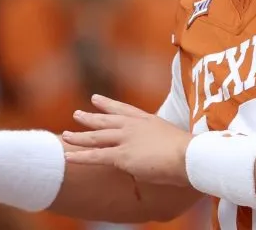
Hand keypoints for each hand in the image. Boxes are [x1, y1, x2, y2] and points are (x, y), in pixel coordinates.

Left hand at [62, 95, 191, 186]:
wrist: (188, 155)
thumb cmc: (189, 151)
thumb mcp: (175, 140)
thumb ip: (162, 143)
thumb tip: (159, 153)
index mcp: (148, 120)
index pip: (124, 109)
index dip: (109, 105)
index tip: (96, 99)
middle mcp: (134, 126)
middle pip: (107, 120)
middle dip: (91, 117)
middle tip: (77, 113)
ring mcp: (126, 139)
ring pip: (96, 137)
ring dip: (79, 136)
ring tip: (65, 135)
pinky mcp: (121, 155)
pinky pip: (95, 155)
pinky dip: (79, 156)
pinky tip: (67, 156)